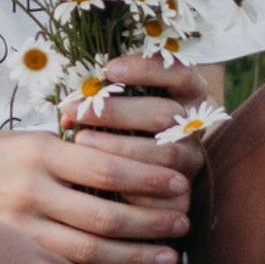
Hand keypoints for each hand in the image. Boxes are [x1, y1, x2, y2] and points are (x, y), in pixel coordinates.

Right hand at [0, 125, 196, 263]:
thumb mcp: (25, 137)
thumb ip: (69, 151)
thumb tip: (129, 161)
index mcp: (39, 151)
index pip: (107, 167)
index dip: (150, 178)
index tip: (180, 183)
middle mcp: (31, 190)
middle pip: (106, 213)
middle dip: (153, 220)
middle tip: (185, 220)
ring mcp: (20, 227)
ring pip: (91, 248)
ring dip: (137, 253)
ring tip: (170, 254)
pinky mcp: (13, 252)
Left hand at [61, 55, 224, 190]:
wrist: (152, 173)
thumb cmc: (128, 126)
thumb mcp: (127, 103)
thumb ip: (105, 98)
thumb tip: (69, 113)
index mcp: (190, 93)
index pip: (180, 73)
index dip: (146, 70)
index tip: (108, 69)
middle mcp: (195, 125)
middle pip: (164, 114)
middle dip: (117, 112)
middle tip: (77, 111)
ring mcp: (193, 158)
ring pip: (165, 153)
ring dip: (118, 147)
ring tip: (81, 141)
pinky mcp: (185, 192)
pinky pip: (166, 194)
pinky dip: (133, 188)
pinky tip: (103, 185)